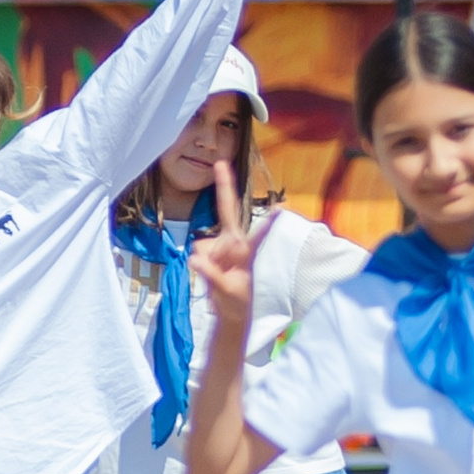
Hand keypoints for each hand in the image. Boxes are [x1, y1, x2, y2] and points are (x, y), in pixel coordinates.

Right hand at [187, 158, 273, 326]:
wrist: (230, 310)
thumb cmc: (236, 300)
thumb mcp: (226, 292)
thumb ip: (212, 275)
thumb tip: (194, 259)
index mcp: (245, 251)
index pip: (257, 235)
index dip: (266, 224)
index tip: (279, 210)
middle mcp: (233, 242)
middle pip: (227, 210)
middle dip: (224, 186)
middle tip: (221, 163)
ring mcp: (220, 245)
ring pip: (202, 248)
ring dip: (207, 264)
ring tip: (219, 278)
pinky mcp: (208, 252)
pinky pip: (197, 255)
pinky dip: (199, 266)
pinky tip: (209, 274)